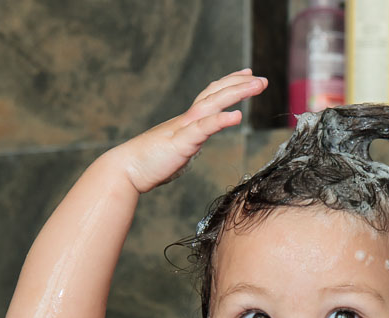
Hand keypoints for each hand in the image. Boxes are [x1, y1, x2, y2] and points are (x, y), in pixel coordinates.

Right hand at [119, 69, 267, 193]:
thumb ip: (188, 146)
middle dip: (240, 84)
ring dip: (237, 93)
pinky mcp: (181, 143)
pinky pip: (203, 128)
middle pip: (216, 94)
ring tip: (257, 86)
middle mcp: (187, 120)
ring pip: (213, 104)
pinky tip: (237, 115)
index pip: (211, 97)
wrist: (125, 169)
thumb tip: (195, 147)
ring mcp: (184, 129)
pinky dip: (221, 120)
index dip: (229, 85)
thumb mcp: (176, 153)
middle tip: (262, 79)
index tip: (247, 76)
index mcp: (187, 122)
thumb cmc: (148, 164)